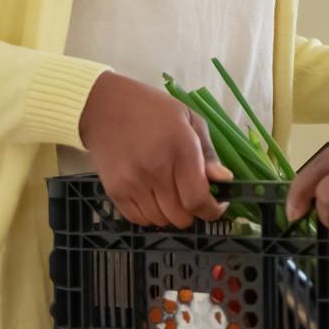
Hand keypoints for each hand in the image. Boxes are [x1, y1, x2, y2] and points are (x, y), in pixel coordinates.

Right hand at [78, 72, 230, 227]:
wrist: (104, 107)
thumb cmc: (151, 109)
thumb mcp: (188, 119)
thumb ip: (208, 152)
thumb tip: (224, 180)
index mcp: (180, 150)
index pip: (198, 200)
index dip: (212, 210)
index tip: (216, 205)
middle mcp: (156, 171)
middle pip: (181, 217)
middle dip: (192, 211)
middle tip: (190, 194)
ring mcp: (133, 184)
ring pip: (161, 221)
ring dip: (170, 213)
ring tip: (169, 192)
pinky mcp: (115, 191)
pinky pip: (139, 220)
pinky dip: (150, 214)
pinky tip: (151, 195)